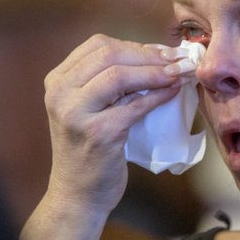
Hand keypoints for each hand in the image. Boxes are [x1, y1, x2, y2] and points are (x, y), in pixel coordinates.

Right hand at [42, 34, 185, 215]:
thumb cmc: (89, 150)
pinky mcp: (99, 133)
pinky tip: (174, 91)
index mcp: (58, 81)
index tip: (164, 52)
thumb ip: (110, 82)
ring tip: (181, 73)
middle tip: (179, 60)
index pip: (98, 45)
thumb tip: (156, 55)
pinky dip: (159, 95)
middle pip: (110, 55)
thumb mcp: (89, 108)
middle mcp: (60, 93)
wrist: (78, 194)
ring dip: (157, 71)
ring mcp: (76, 113)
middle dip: (150, 55)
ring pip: (120, 75)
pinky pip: (136, 105)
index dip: (136, 45)